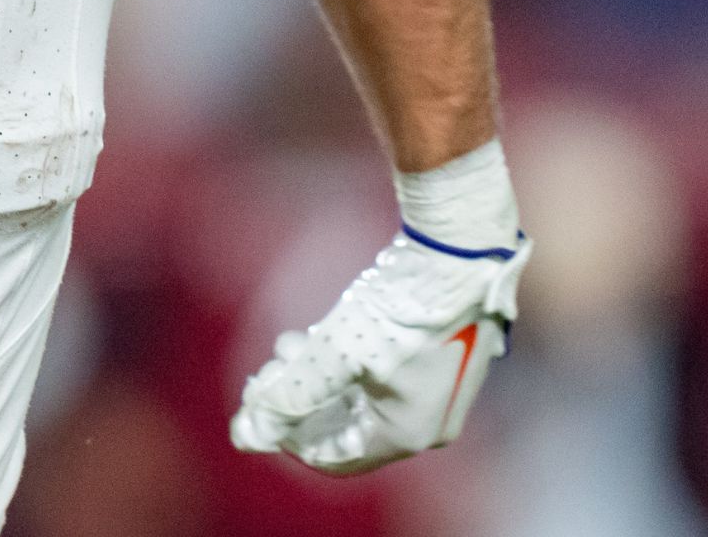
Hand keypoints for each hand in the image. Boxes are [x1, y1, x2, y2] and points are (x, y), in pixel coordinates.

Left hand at [231, 229, 530, 474]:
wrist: (461, 250)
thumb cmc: (404, 307)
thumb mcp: (338, 352)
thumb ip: (292, 395)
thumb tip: (245, 434)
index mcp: (410, 434)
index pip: (335, 456)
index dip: (288, 434)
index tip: (259, 403)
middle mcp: (428, 422)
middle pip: (344, 425)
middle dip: (300, 397)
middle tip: (270, 366)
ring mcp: (436, 391)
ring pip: (356, 396)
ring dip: (316, 374)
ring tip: (289, 342)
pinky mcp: (436, 359)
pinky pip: (376, 376)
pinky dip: (342, 362)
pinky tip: (317, 335)